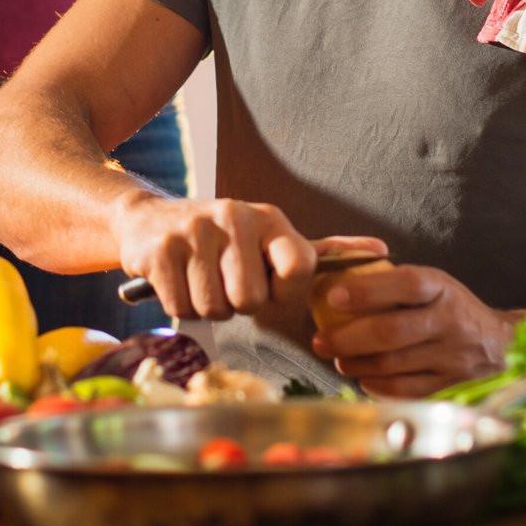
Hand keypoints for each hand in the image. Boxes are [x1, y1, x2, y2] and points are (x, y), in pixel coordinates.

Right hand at [111, 192, 316, 319]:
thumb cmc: (218, 241)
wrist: (147, 220)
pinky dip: (179, 304)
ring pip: (214, 308)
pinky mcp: (161, 250)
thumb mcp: (265, 239)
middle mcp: (233, 216)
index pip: (298, 268)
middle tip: (224, 282)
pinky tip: (177, 279)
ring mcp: (194, 231)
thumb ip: (317, 251)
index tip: (267, 287)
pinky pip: (181, 308)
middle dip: (237, 304)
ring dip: (207, 307)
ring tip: (199, 279)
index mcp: (268, 218)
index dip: (284, 294)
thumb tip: (379, 248)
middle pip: (250, 300)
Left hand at [311, 265, 512, 397]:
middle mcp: (449, 321)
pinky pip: (407, 390)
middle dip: (348, 337)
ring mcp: (452, 357)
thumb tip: (338, 278)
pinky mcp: (452, 385)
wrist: (503, 344)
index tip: (333, 296)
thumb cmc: (451, 306)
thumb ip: (394, 282)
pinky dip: (378, 386)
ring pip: (394, 365)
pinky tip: (362, 378)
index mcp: (441, 288)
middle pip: (392, 332)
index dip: (366, 290)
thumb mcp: (433, 283)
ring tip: (338, 359)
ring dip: (357, 364)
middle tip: (320, 340)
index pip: (404, 284)